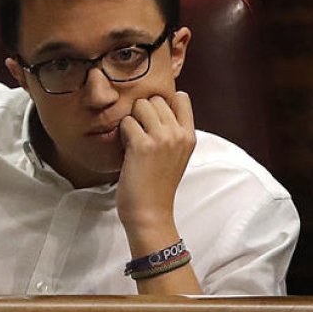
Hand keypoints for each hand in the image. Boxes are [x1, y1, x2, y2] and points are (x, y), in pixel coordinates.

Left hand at [116, 91, 195, 253]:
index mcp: (190, 136)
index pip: (181, 97)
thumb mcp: (177, 156)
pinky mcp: (143, 145)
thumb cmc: (158, 186)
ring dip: (132, 121)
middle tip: (141, 136)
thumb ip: (173, 132)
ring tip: (134, 142)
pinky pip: (126, 122)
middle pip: (156, 99)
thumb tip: (155, 105)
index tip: (155, 122)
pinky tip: (127, 151)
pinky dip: (122, 134)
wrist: (150, 213)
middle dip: (144, 113)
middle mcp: (179, 134)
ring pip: (141, 105)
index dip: (163, 103)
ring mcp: (163, 138)